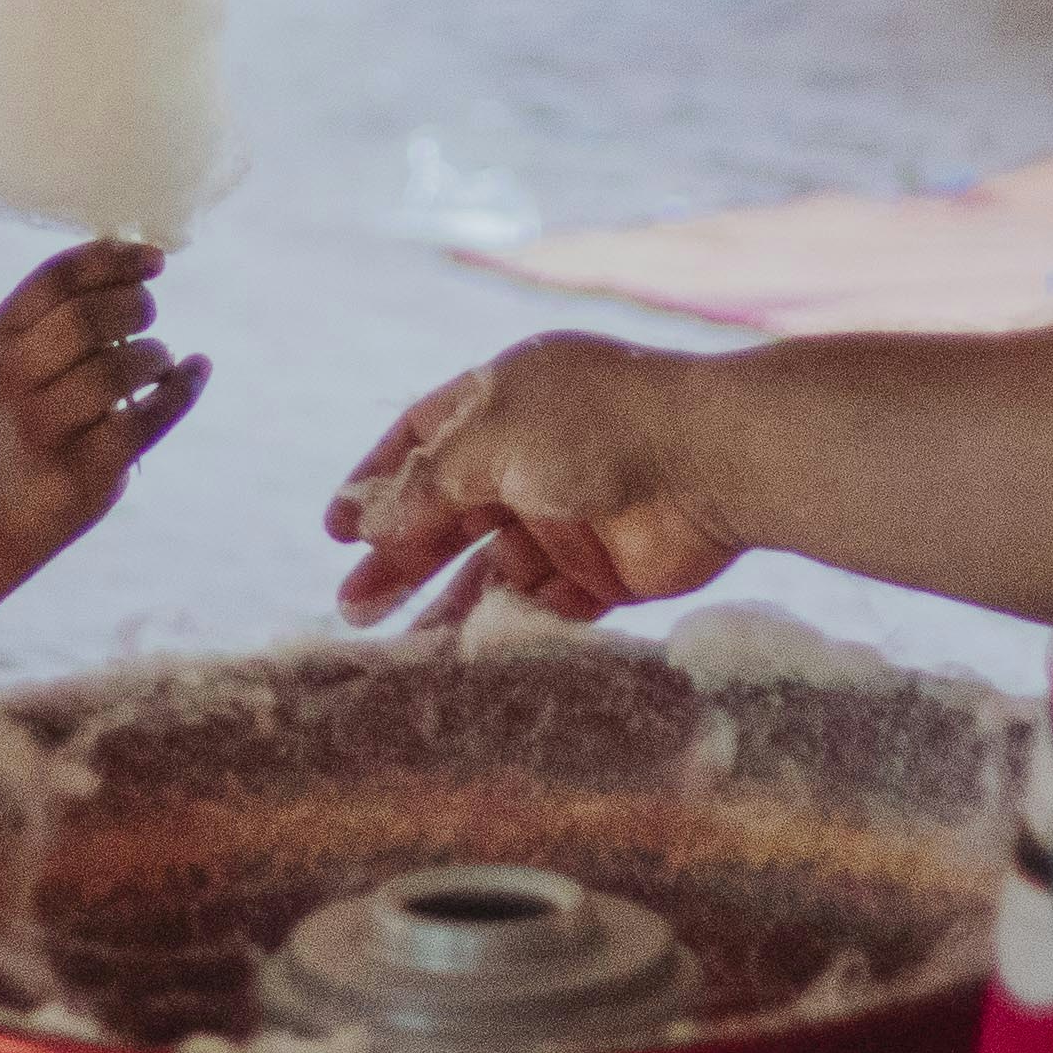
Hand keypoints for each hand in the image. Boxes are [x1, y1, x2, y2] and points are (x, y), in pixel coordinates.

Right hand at [0, 238, 206, 557]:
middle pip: (86, 321)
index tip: (156, 260)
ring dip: (154, 356)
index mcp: (3, 335)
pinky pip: (144, 422)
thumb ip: (70, 309)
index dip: (113, 259)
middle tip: (149, 315)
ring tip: (157, 360)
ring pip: (115, 372)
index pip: (58, 279)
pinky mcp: (81, 471)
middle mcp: (15, 378)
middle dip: (135, 307)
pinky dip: (181, 391)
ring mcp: (45, 428)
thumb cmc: (30, 410)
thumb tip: (144, 260)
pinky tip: (193, 373)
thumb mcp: (27, 353)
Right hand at [327, 332, 744, 625]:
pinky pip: (540, 602)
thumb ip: (426, 484)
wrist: (715, 465)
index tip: (337, 530)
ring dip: (445, 601)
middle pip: (450, 512)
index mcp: (506, 399)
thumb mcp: (491, 440)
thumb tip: (367, 520)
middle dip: (400, 557)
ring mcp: (568, 513)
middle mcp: (533, 454)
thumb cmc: (597, 429)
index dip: (378, 482)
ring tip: (398, 646)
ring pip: (491, 566)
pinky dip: (502, 624)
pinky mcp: (602, 570)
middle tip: (354, 606)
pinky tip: (462, 652)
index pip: (423, 438)